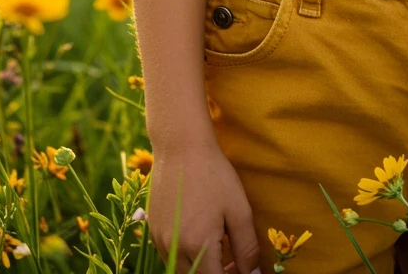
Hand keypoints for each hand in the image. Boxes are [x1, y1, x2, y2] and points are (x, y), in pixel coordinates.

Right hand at [147, 141, 262, 273]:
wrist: (180, 146)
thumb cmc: (214, 174)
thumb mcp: (238, 209)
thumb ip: (246, 247)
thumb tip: (253, 273)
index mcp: (198, 245)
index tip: (242, 268)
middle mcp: (174, 248)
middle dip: (216, 273)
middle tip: (234, 261)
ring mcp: (160, 240)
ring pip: (181, 270)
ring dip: (200, 267)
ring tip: (219, 247)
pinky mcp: (154, 230)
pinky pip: (170, 256)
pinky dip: (186, 256)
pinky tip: (200, 235)